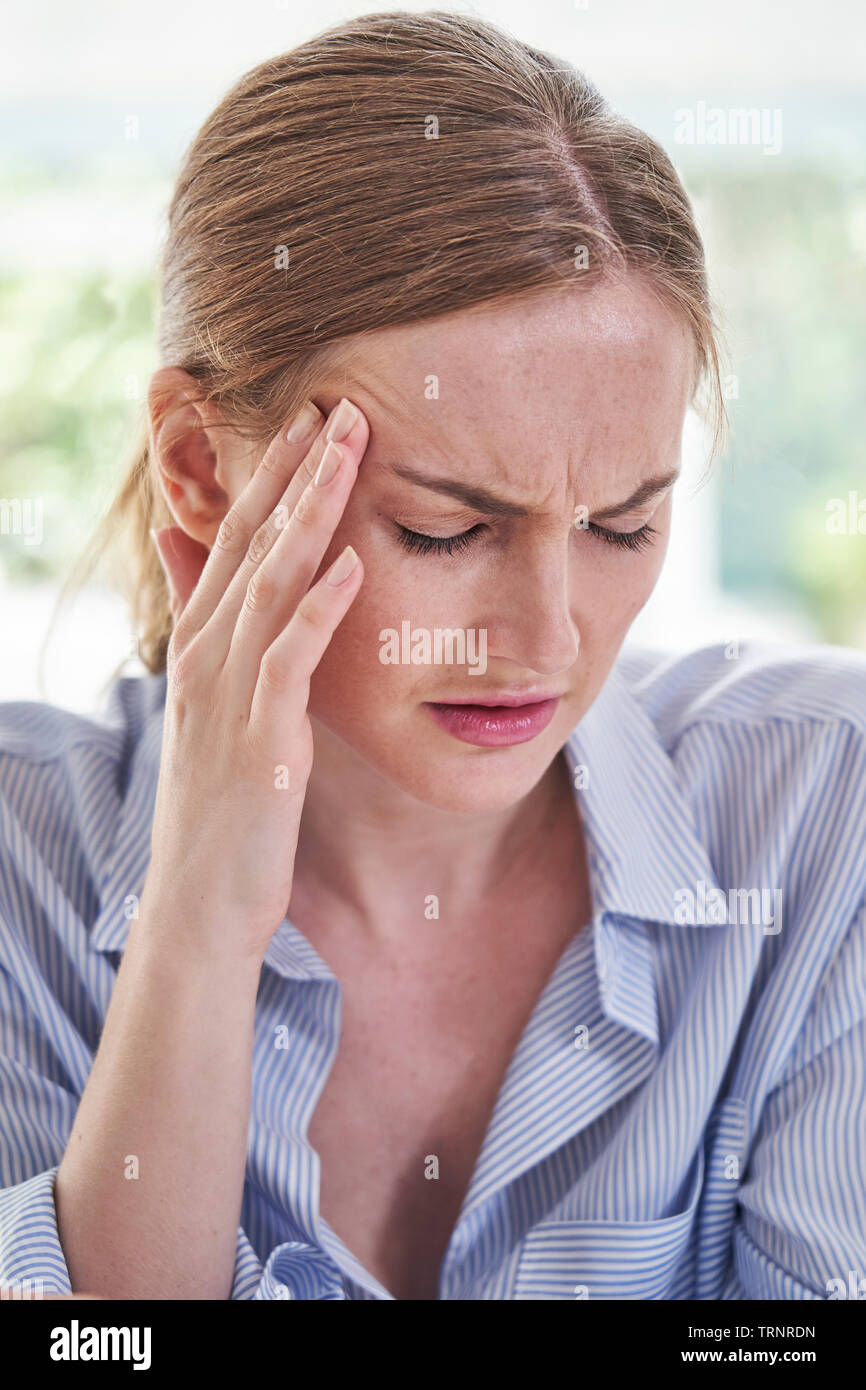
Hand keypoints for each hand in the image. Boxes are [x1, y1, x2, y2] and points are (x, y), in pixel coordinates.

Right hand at [144, 397, 367, 962]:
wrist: (202, 898)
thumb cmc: (223, 804)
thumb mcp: (217, 709)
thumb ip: (209, 629)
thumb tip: (192, 558)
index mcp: (204, 644)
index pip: (238, 541)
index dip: (273, 477)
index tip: (313, 420)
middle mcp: (209, 655)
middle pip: (253, 543)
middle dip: (294, 471)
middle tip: (337, 403)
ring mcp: (230, 693)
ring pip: (269, 583)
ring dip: (309, 513)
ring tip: (347, 451)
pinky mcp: (258, 738)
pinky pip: (289, 659)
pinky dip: (318, 607)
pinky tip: (350, 562)